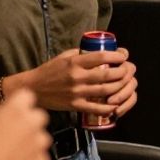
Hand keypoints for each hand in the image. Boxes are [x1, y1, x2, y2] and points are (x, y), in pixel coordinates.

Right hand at [0, 88, 50, 159]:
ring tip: (12, 149)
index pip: (26, 95)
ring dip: (31, 139)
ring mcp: (38, 143)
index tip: (9, 110)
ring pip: (41, 135)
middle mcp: (32, 123)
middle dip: (27, 120)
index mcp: (16, 109)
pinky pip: (40, 154)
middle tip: (10, 130)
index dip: (17, 103)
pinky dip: (31, 156)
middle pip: (38, 115)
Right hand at [20, 48, 134, 115]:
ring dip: (118, 87)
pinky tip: (115, 105)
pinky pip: (95, 108)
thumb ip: (81, 53)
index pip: (101, 56)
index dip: (116, 55)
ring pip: (104, 90)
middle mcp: (77, 77)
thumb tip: (101, 50)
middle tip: (126, 70)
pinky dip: (107, 108)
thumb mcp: (64, 56)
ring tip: (123, 84)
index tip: (122, 55)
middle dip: (121, 72)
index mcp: (75, 62)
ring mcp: (76, 92)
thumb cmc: (49, 70)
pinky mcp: (74, 105)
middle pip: (106, 74)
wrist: (33, 88)